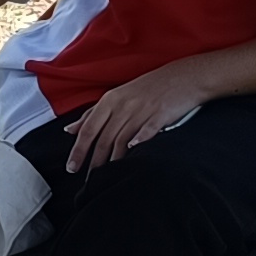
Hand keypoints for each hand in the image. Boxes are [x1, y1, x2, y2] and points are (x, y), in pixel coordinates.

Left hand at [62, 63, 205, 170]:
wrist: (184, 76)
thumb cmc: (149, 88)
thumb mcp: (117, 96)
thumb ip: (93, 113)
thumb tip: (70, 130)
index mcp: (110, 100)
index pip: (89, 129)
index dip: (79, 150)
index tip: (72, 167)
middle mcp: (123, 105)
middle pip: (104, 138)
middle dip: (94, 160)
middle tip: (90, 179)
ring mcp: (142, 109)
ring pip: (122, 138)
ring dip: (113, 159)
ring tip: (108, 175)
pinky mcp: (161, 113)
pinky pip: (148, 129)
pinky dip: (140, 140)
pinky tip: (134, 150)